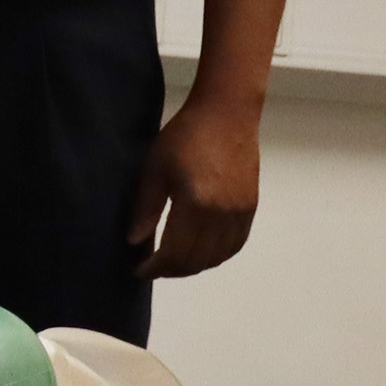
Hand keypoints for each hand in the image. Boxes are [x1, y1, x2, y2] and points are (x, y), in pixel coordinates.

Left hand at [128, 96, 259, 279]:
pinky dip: (216, 256)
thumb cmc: (184, 136)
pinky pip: (235, 245)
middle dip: (171, 270)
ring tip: (173, 263)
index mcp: (196, 205)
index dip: (155, 267)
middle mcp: (222, 214)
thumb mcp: (154, 170)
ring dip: (194, 266)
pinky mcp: (251, 207)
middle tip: (152, 268)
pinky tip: (201, 254)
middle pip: (197, 260)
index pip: (174, 252)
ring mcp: (240, 213)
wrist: (227, 114)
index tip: (138, 270)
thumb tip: (134, 243)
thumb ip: (146, 209)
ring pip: (217, 257)